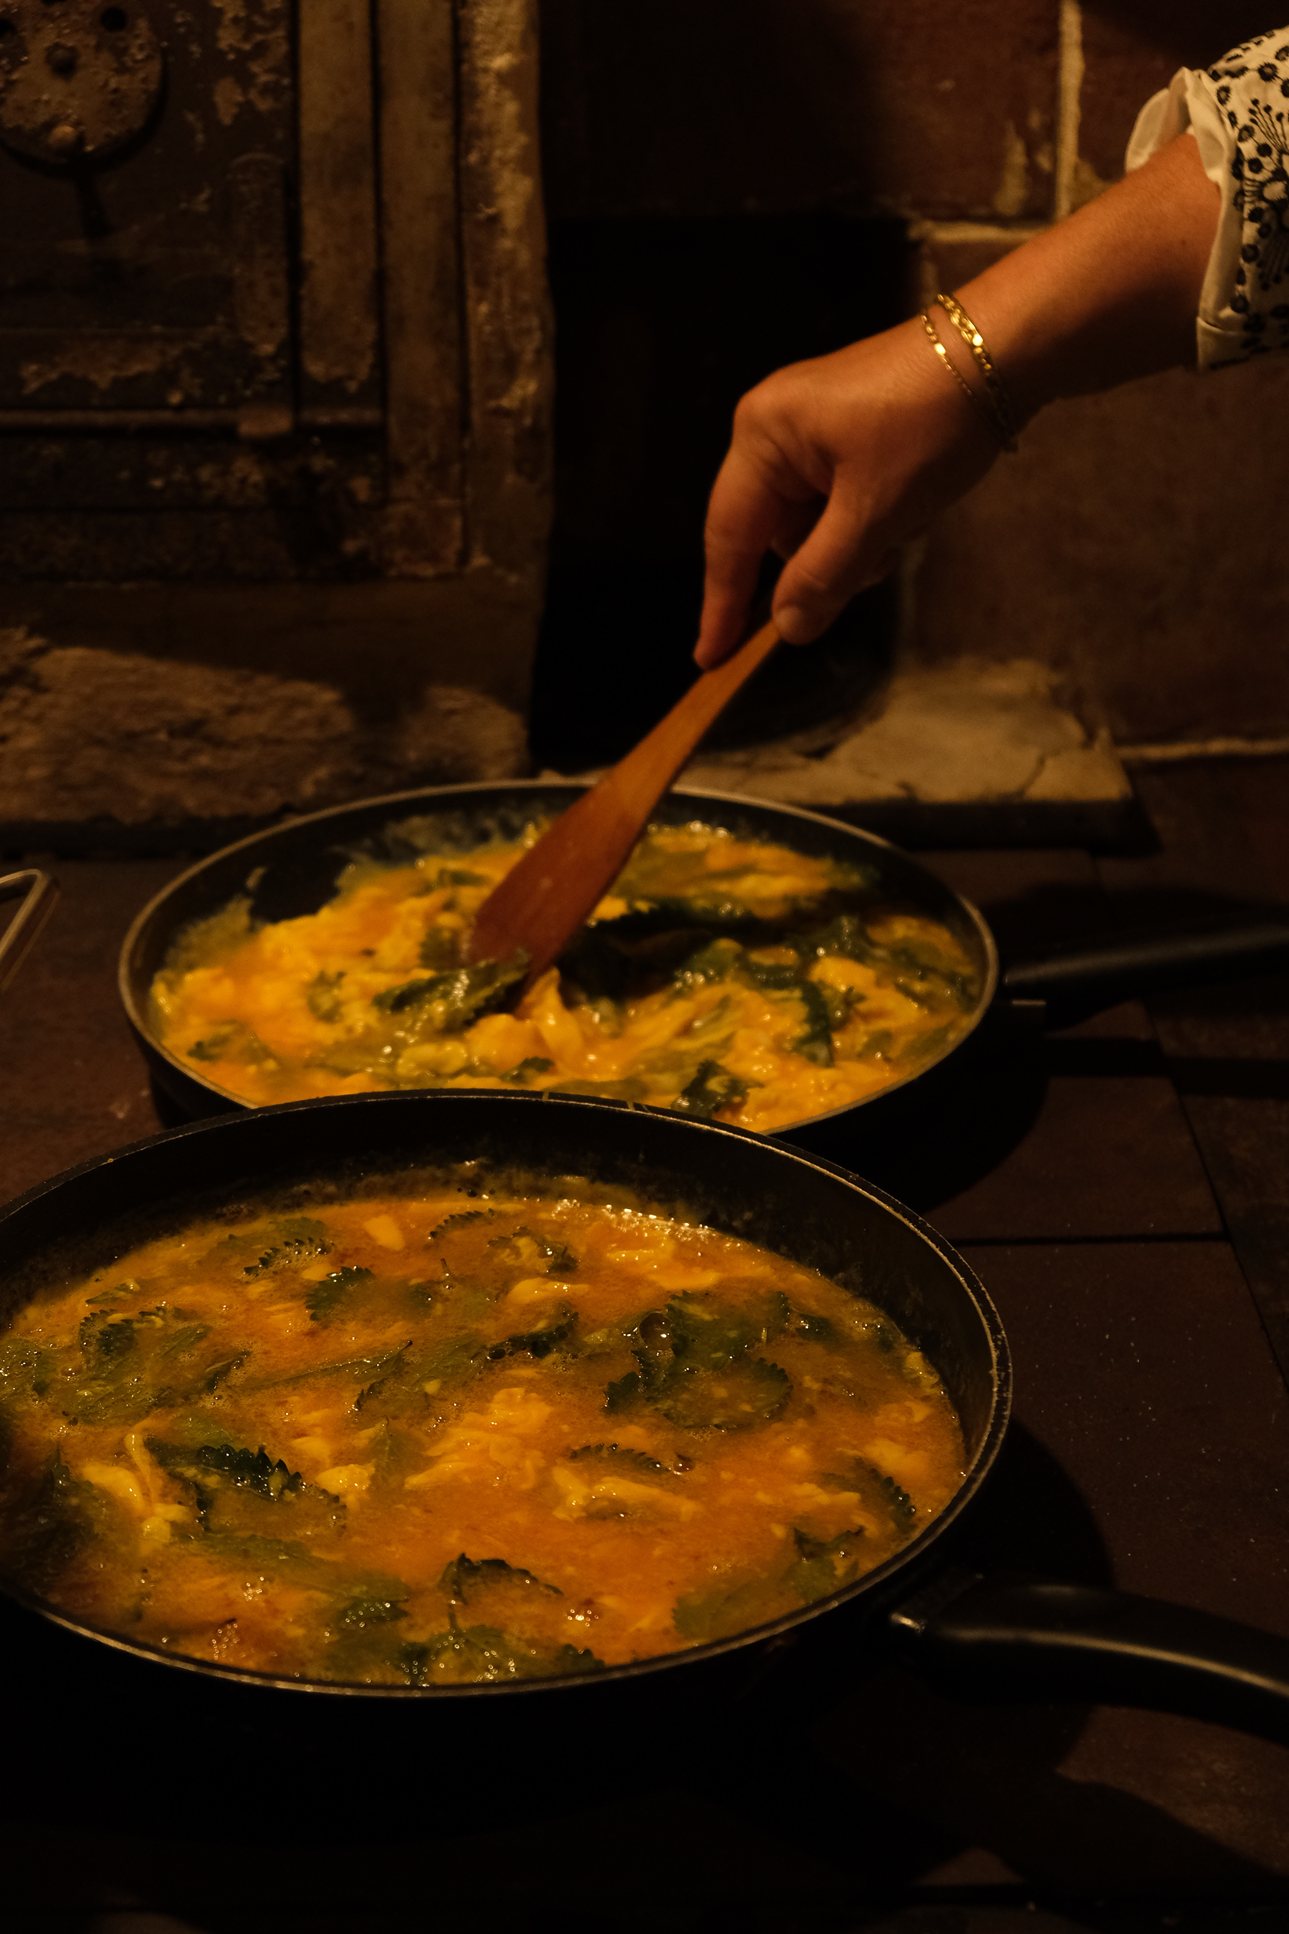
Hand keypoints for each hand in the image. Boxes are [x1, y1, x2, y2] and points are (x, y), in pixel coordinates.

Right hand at [695, 315, 1002, 666]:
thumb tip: (788, 629)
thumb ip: (823, 577)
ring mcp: (812, 427)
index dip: (722, 604)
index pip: (728, 537)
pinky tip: (913, 502)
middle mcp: (775, 427)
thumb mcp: (875, 514)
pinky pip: (840, 501)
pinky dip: (872, 519)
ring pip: (813, 524)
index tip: (711, 660)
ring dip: (857, 542)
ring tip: (907, 518)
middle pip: (774, 533)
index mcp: (763, 436)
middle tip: (879, 557)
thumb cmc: (932, 425)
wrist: (1006, 350)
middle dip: (824, 561)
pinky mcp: (849, 431)